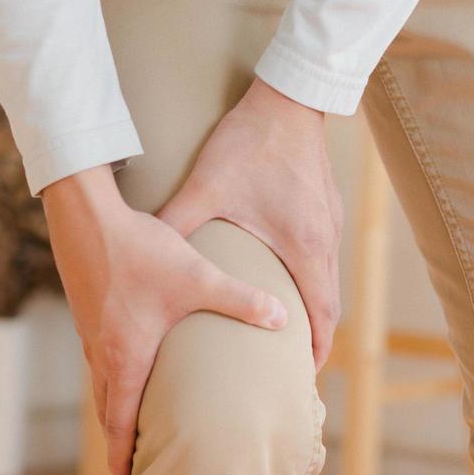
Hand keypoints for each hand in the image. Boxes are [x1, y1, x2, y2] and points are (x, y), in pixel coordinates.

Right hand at [43, 166, 288, 474]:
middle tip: (130, 469)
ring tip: (129, 430)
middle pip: (107, 412)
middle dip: (118, 442)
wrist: (87, 219)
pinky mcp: (89, 318)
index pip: (119, 423)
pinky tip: (128, 373)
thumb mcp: (197, 276)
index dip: (122, 455)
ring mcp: (92, 337)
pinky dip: (111, 382)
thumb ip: (241, 299)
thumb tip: (283, 318)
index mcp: (126, 359)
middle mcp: (104, 355)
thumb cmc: (139, 251)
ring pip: (102, 387)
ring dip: (114, 412)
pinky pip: (100, 362)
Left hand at [158, 78, 342, 367]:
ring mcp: (329, 223)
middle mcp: (324, 240)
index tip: (302, 378)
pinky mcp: (324, 208)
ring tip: (288, 336)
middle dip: (312, 339)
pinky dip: (309, 281)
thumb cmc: (251, 140)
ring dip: (311, 310)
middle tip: (292, 370)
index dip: (314, 350)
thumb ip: (177, 222)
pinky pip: (322, 258)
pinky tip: (284, 284)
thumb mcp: (207, 185)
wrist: (289, 96)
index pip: (321, 315)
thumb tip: (144, 251)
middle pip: (328, 306)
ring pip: (326, 282)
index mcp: (303, 245)